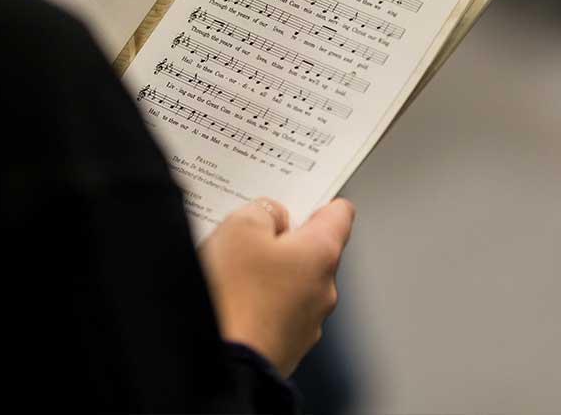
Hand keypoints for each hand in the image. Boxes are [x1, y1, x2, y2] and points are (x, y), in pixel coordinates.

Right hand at [198, 197, 355, 376]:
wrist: (221, 364)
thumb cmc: (233, 297)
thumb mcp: (239, 228)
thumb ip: (262, 211)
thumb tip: (271, 216)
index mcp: (321, 253)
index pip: (340, 215)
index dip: (320, 201)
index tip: (304, 196)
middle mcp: (324, 289)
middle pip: (311, 250)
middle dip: (282, 240)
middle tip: (247, 233)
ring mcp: (307, 322)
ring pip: (291, 284)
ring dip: (267, 274)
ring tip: (229, 272)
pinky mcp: (286, 346)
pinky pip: (275, 312)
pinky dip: (257, 303)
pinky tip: (229, 301)